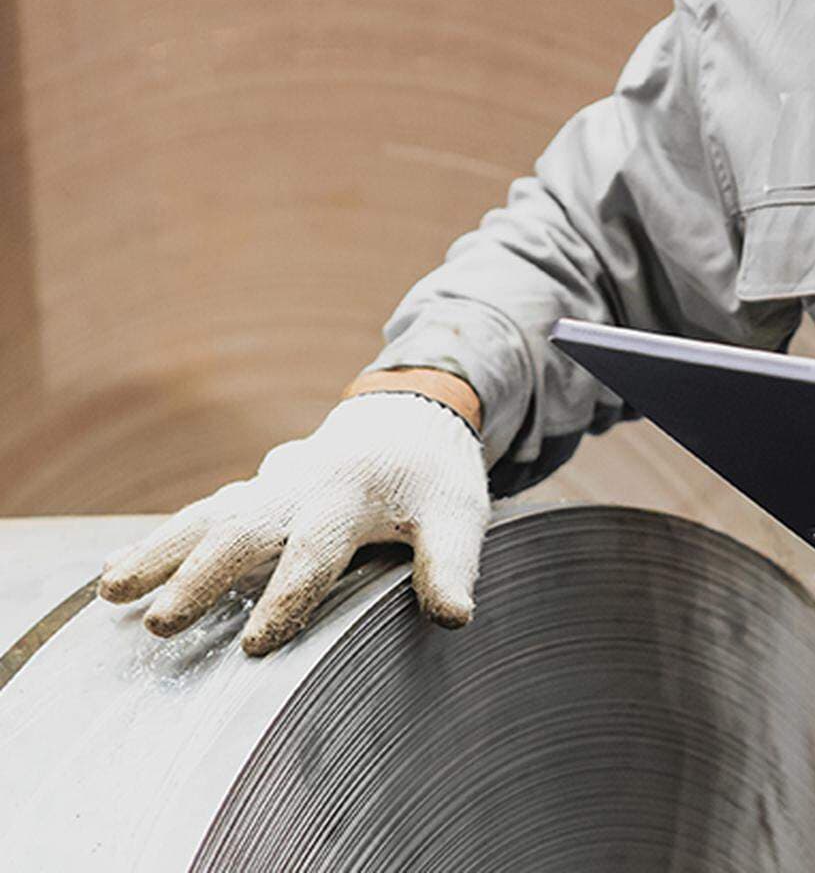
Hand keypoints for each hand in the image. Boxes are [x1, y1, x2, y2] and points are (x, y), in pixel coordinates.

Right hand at [95, 391, 489, 656]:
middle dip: (202, 577)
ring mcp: (270, 486)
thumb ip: (451, 565)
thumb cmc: (433, 478)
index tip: (254, 644)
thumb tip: (454, 617)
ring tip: (111, 593)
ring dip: (160, 553)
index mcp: (354, 495)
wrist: (408, 416)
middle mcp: (303, 488)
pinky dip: (157, 541)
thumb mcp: (458, 516)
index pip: (317, 551)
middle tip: (160, 624)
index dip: (288, 597)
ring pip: (208, 517)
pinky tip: (112, 575)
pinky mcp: (252, 492)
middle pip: (246, 531)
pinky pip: (199, 514)